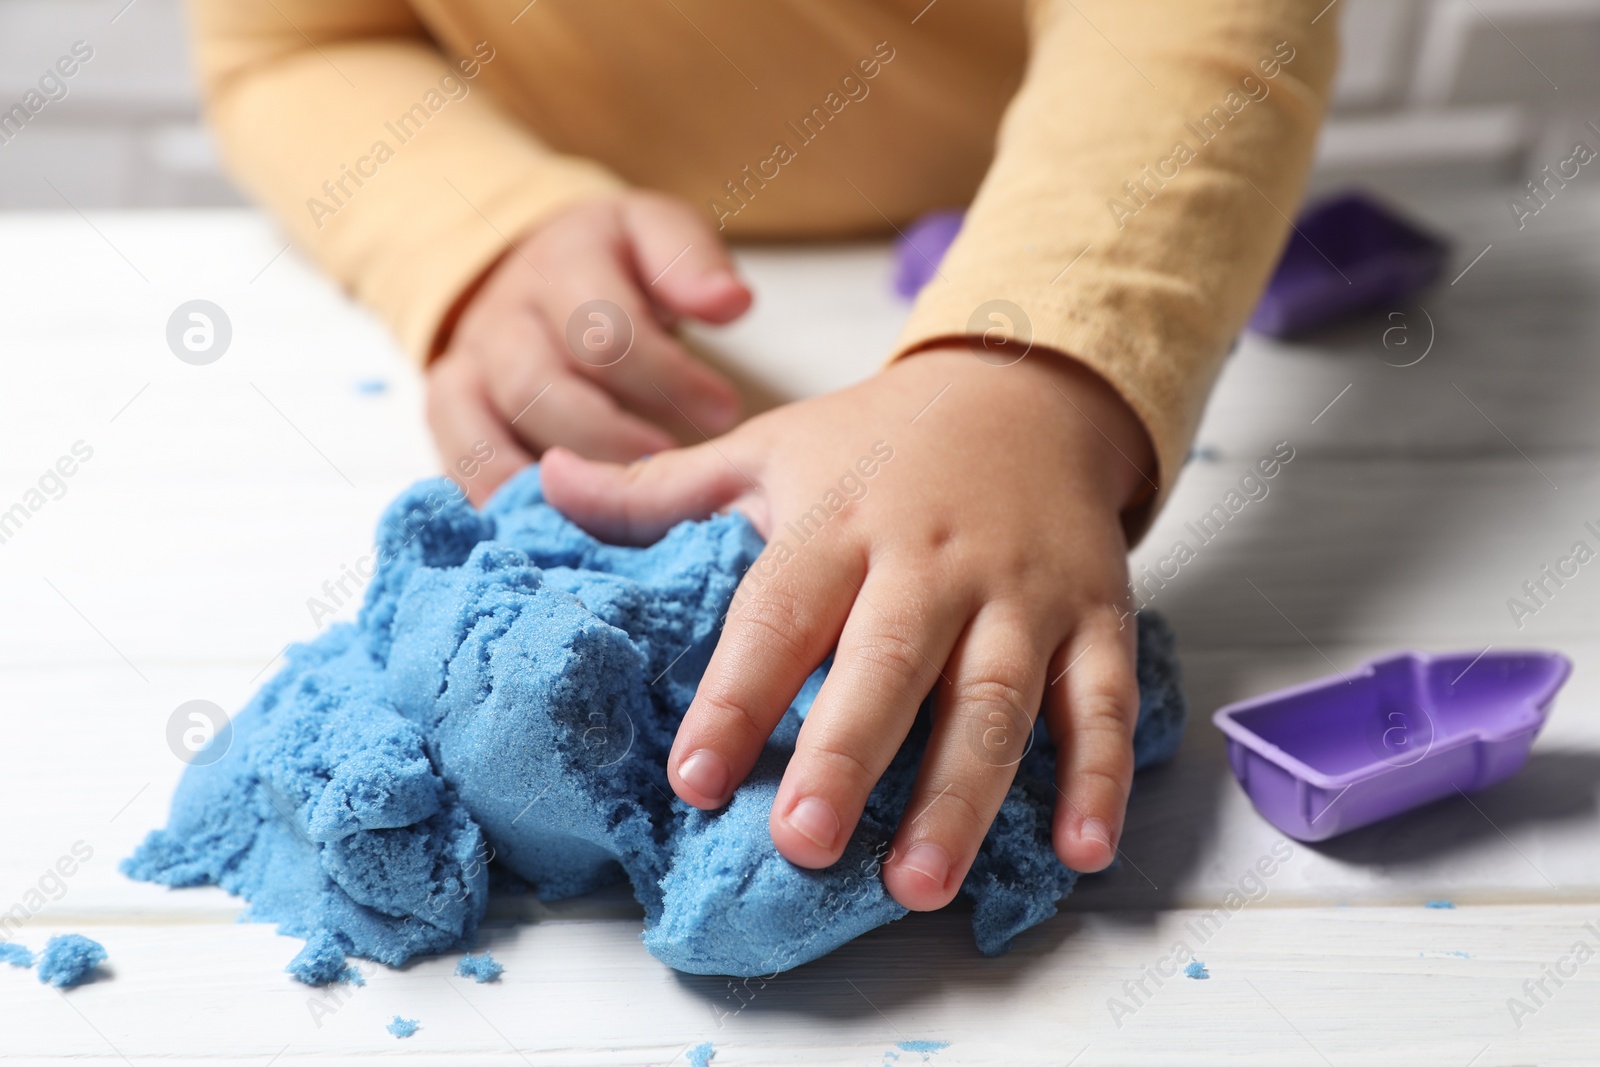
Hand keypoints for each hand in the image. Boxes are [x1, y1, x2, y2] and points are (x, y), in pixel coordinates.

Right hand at [427, 191, 751, 503]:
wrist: (540, 266)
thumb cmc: (618, 267)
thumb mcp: (660, 237)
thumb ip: (692, 264)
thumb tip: (730, 303)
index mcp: (563, 260)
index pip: (605, 330)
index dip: (669, 380)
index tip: (724, 412)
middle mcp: (503, 312)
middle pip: (538, 387)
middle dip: (610, 439)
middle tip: (669, 469)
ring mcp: (468, 361)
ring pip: (488, 429)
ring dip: (552, 483)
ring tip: (615, 517)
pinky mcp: (449, 406)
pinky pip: (456, 459)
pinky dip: (494, 499)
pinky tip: (546, 535)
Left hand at [541, 345, 1155, 910]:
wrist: (1027, 387)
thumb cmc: (879, 442)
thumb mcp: (770, 447)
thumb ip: (661, 487)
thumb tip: (539, 483)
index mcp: (840, 522)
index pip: (779, 615)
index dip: (737, 697)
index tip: (693, 779)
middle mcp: (930, 559)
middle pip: (888, 663)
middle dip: (847, 757)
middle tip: (802, 846)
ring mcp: (1021, 590)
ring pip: (995, 697)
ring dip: (962, 794)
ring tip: (918, 884)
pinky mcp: (1094, 614)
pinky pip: (1100, 700)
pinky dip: (1098, 777)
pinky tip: (1078, 852)